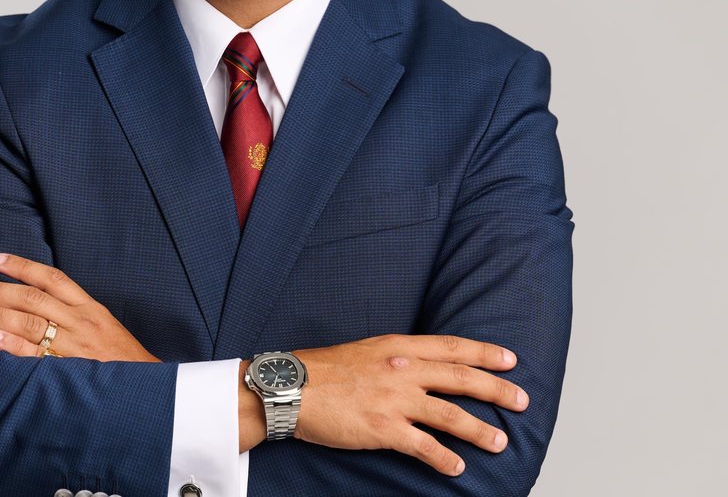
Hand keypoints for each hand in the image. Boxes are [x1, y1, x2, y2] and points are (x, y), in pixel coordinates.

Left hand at [0, 253, 160, 362]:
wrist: (145, 390)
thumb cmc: (120, 359)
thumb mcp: (102, 325)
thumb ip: (73, 312)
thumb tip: (35, 302)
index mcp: (89, 307)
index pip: (52, 277)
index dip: (22, 266)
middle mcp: (80, 322)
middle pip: (32, 298)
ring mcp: (74, 346)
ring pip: (30, 322)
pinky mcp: (69, 371)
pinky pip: (37, 356)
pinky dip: (14, 346)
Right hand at [242, 334, 526, 474]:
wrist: (293, 388)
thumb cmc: (325, 370)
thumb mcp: (367, 350)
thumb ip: (398, 357)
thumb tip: (423, 368)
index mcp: (398, 347)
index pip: (451, 347)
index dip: (484, 352)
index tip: (510, 359)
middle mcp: (402, 370)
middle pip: (461, 378)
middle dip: (496, 389)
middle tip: (522, 400)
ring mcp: (394, 400)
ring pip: (451, 415)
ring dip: (480, 430)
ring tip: (500, 441)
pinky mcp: (383, 429)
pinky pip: (424, 447)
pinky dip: (445, 459)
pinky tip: (457, 468)